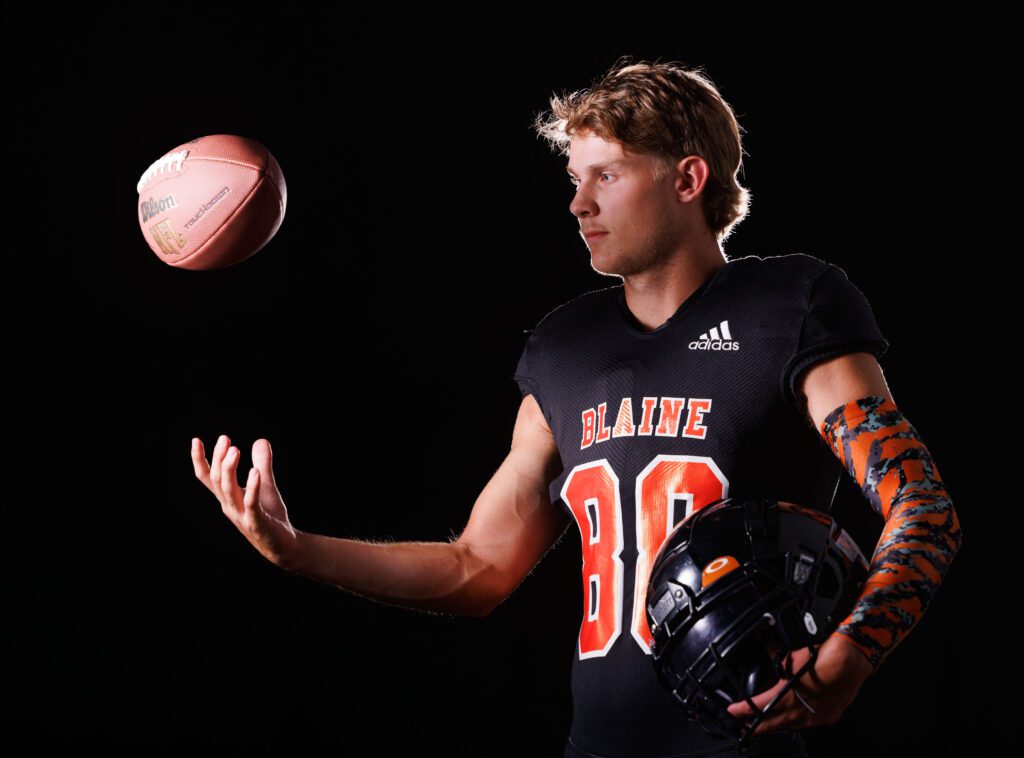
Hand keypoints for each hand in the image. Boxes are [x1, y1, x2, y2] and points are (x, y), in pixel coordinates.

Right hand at [192, 435, 299, 567]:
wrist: (283, 544)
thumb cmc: (270, 515)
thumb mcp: (265, 485)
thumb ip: (262, 463)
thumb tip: (260, 440)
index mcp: (228, 497)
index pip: (208, 477)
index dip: (199, 460)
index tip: (195, 440)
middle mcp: (229, 505)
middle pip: (217, 480)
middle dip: (219, 459)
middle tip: (225, 439)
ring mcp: (241, 515)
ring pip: (228, 491)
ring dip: (229, 469)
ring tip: (235, 450)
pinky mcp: (256, 522)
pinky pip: (251, 504)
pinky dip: (251, 487)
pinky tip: (254, 472)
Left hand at [725, 634, 873, 735]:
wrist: (849, 661)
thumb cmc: (823, 658)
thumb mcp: (791, 656)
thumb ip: (777, 658)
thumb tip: (769, 650)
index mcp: (787, 697)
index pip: (758, 708)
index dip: (743, 711)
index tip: (732, 712)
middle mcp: (800, 712)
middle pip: (771, 724)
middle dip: (754, 726)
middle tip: (742, 727)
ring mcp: (814, 717)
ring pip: (789, 725)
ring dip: (775, 724)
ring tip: (763, 723)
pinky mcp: (826, 717)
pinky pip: (806, 722)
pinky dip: (796, 720)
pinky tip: (791, 717)